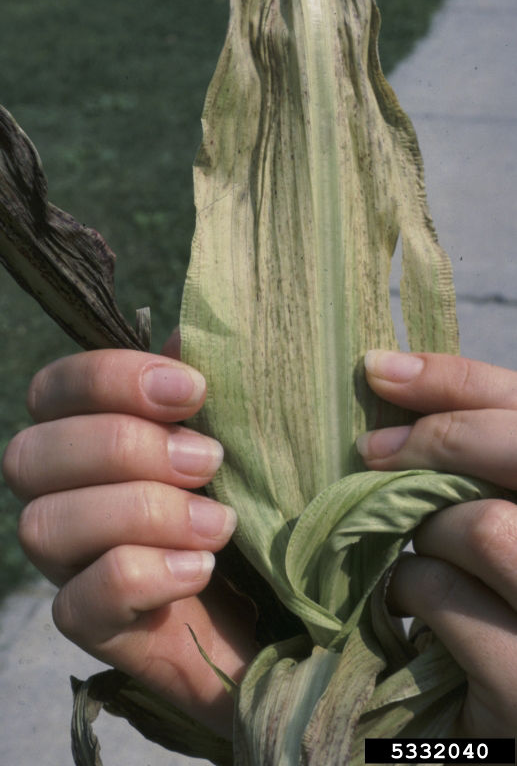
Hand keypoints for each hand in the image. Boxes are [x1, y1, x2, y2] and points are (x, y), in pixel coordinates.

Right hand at [2, 332, 256, 737]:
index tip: (193, 390)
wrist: (272, 605)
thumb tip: (188, 337)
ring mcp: (67, 563)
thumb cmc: (246, 503)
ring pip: (46, 524)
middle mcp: (61, 495)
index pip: (55, 388)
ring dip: (142, 512)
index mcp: (86, 437)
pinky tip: (202, 568)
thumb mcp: (234, 439)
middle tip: (209, 461)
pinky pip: (79, 601)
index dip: (113, 378)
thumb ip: (205, 391)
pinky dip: (145, 575)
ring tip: (220, 523)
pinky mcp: (89, 624)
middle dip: (125, 448)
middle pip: (32, 454)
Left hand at [359, 350, 516, 735]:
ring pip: (487, 527)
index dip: (458, 378)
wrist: (504, 723)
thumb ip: (474, 466)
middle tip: (369, 452)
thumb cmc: (501, 610)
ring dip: (424, 532)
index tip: (379, 370)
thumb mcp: (497, 527)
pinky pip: (448, 598)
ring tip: (410, 551)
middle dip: (436, 440)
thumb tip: (392, 379)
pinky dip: (408, 590)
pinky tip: (404, 606)